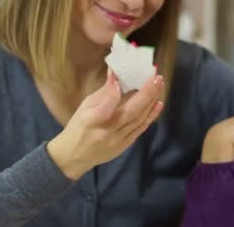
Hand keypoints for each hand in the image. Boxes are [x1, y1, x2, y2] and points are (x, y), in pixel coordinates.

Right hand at [47, 70, 163, 179]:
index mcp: (90, 121)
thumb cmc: (78, 128)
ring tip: (159, 85)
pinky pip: (141, 128)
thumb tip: (115, 74)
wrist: (74, 157)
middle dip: (146, 93)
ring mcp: (118, 140)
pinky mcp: (125, 145)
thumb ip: (102, 93)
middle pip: (130, 113)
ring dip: (152, 101)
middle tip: (155, 77)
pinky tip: (158, 103)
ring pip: (139, 119)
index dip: (113, 93)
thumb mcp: (84, 108)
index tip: (119, 79)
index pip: (105, 108)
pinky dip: (151, 115)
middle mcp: (107, 132)